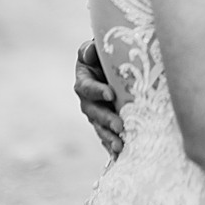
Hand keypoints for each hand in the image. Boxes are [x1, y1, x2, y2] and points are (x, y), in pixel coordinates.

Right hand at [74, 40, 123, 156]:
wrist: (116, 64)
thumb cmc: (108, 52)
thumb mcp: (98, 48)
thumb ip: (91, 49)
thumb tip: (90, 51)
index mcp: (83, 80)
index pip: (86, 87)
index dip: (97, 90)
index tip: (110, 94)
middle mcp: (87, 100)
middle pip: (93, 112)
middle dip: (106, 119)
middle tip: (120, 126)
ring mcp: (96, 113)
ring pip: (100, 127)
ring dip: (110, 137)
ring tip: (121, 146)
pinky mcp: (106, 123)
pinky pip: (107, 136)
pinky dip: (113, 147)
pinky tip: (121, 156)